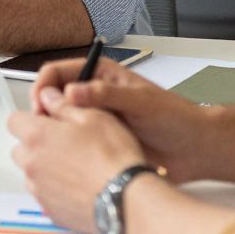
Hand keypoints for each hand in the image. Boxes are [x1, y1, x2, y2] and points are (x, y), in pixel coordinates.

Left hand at [8, 87, 146, 233]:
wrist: (125, 200)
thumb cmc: (112, 156)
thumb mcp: (93, 116)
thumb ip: (62, 105)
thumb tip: (47, 96)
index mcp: (36, 136)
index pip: (14, 121)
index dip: (31, 118)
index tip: (48, 121)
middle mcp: (31, 164)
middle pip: (21, 149)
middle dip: (36, 145)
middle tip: (66, 144)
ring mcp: (39, 191)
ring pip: (32, 174)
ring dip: (45, 169)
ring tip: (76, 167)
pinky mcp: (50, 211)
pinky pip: (45, 196)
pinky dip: (56, 190)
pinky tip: (80, 186)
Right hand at [33, 59, 209, 182]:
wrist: (194, 149)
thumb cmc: (175, 118)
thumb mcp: (141, 101)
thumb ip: (107, 94)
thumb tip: (72, 91)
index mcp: (101, 76)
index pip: (58, 73)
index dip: (44, 87)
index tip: (40, 106)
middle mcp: (93, 96)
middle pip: (53, 98)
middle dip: (44, 112)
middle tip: (43, 131)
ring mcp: (95, 121)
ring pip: (60, 124)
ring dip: (53, 133)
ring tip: (53, 147)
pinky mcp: (99, 144)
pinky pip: (73, 145)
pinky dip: (64, 151)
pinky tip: (65, 161)